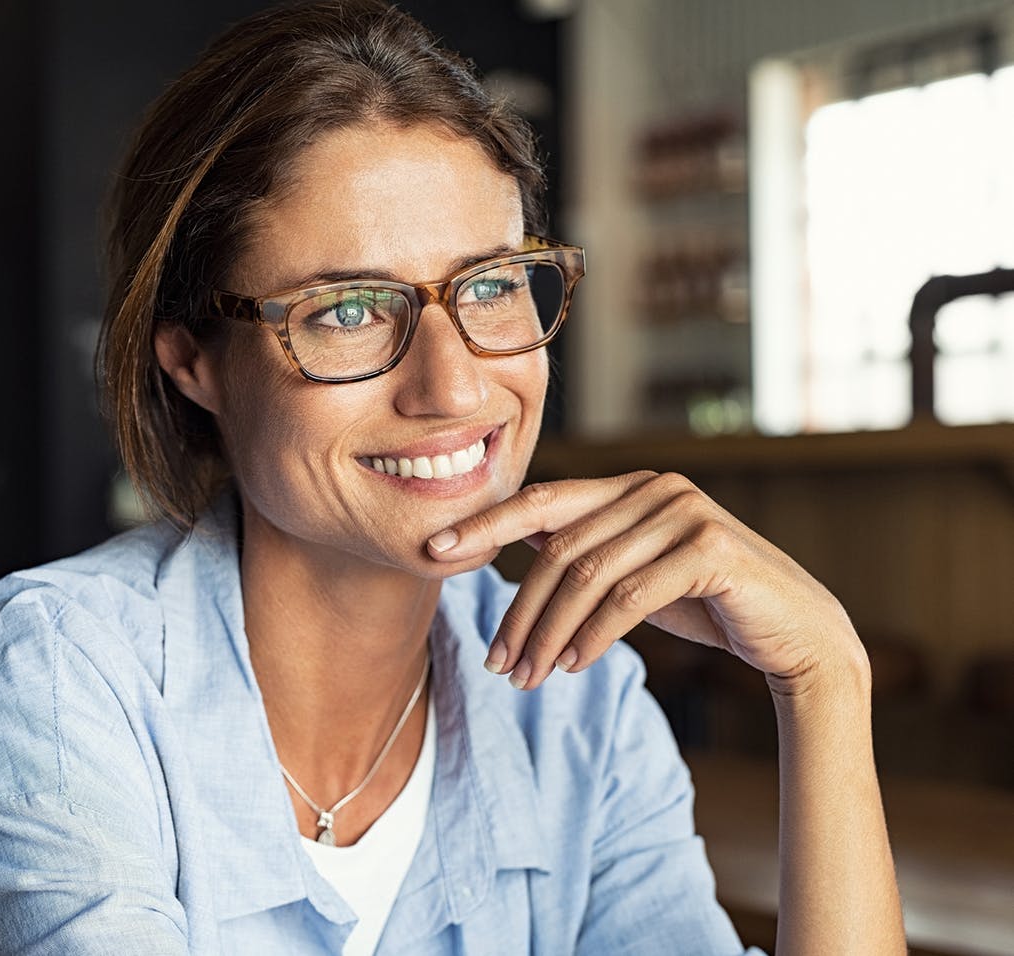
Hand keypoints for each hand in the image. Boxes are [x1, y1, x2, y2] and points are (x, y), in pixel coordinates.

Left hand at [426, 471, 864, 693]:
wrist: (796, 636)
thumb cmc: (708, 605)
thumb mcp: (635, 574)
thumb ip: (585, 552)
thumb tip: (511, 546)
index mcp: (629, 486)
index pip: (541, 500)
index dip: (484, 524)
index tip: (434, 550)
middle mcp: (655, 488)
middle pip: (558, 548)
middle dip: (519, 610)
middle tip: (495, 663)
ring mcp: (685, 513)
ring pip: (588, 574)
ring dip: (549, 633)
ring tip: (525, 677)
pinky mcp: (711, 548)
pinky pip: (630, 596)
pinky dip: (593, 635)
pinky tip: (572, 665)